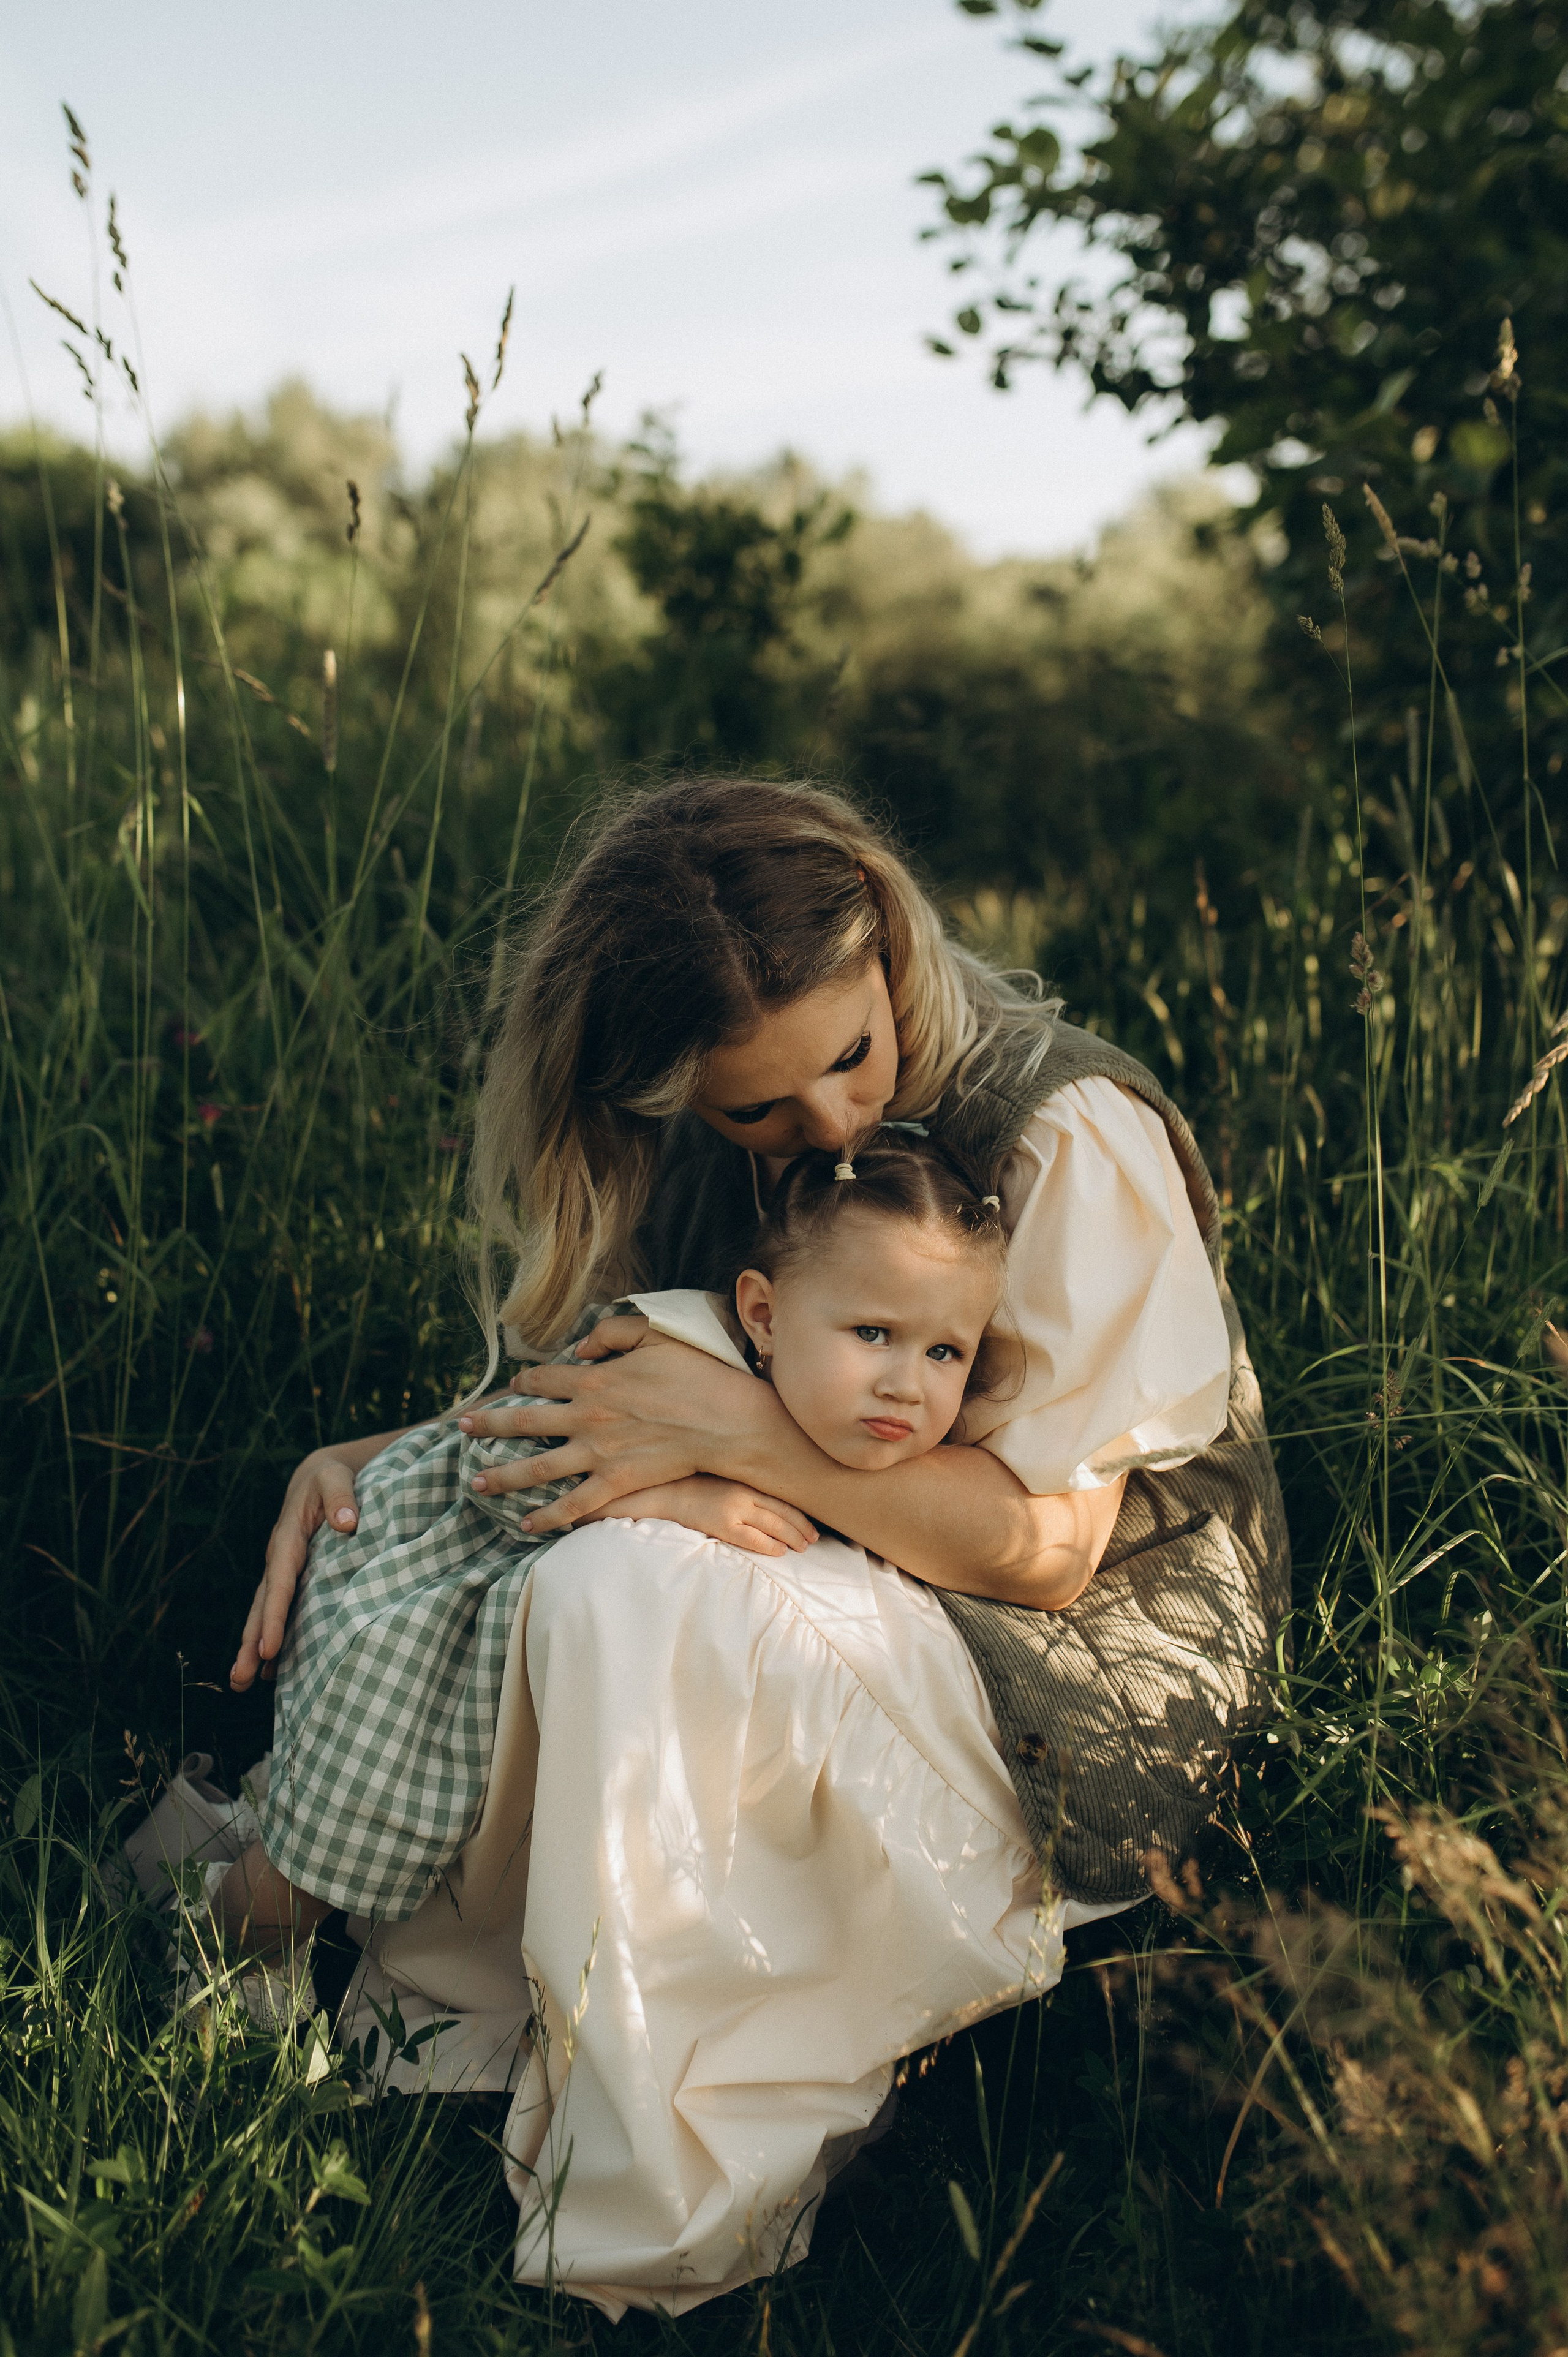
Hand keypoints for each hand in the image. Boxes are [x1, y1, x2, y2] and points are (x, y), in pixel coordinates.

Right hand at [230, 1439, 376, 1691]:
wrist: (321, 1476)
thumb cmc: (331, 1477)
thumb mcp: (335, 1477)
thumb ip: (341, 1497)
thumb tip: (347, 1523)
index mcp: (287, 1539)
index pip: (279, 1583)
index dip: (272, 1616)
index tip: (267, 1649)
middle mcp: (279, 1560)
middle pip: (261, 1607)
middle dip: (250, 1644)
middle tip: (239, 1680)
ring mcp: (283, 1572)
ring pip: (264, 1614)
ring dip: (253, 1649)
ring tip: (241, 1684)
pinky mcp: (293, 1579)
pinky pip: (279, 1612)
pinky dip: (271, 1640)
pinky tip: (270, 1671)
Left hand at [456, 1318, 779, 1534]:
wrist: (724, 1420)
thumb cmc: (695, 1374)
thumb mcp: (654, 1335)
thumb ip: (612, 1332)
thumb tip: (579, 1345)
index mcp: (593, 1378)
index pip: (543, 1379)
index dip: (523, 1383)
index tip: (511, 1387)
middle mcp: (586, 1416)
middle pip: (525, 1422)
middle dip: (490, 1425)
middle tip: (462, 1429)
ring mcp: (597, 1452)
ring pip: (537, 1468)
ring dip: (502, 1477)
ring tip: (476, 1483)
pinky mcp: (615, 1482)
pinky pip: (573, 1504)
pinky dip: (547, 1516)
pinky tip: (525, 1524)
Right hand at [594, 1476, 816, 1557]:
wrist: (659, 1490)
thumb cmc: (686, 1485)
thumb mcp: (717, 1478)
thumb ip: (738, 1485)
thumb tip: (757, 1501)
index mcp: (742, 1478)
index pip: (780, 1496)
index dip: (799, 1511)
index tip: (812, 1522)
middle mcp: (742, 1490)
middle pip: (782, 1510)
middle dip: (802, 1525)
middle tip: (815, 1538)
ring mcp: (732, 1507)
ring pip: (773, 1524)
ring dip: (793, 1536)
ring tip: (804, 1546)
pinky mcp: (720, 1523)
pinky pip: (752, 1537)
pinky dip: (770, 1544)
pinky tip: (781, 1551)